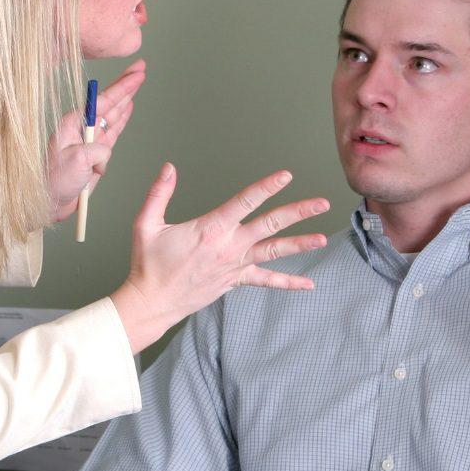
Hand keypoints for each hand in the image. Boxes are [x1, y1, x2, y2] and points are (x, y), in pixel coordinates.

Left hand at [48, 60, 146, 222]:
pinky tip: (128, 109)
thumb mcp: (77, 161)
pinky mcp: (95, 155)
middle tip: (141, 69)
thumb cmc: (53, 181)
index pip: (103, 100)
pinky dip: (123, 119)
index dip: (122, 86)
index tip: (136, 73)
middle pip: (110, 102)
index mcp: (73, 124)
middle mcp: (82, 129)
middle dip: (126, 85)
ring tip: (138, 82)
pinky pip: (113, 132)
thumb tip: (106, 152)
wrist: (48, 203)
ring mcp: (90, 141)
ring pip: (113, 114)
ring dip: (127, 99)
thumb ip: (97, 149)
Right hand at [111, 165, 329, 352]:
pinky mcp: (235, 281)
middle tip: (322, 203)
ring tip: (323, 238)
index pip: (245, 201)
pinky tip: (308, 285)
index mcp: (211, 229)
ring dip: (300, 244)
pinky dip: (288, 283)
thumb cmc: (148, 264)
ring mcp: (235, 265)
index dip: (266, 187)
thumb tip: (169, 168)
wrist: (152, 302)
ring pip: (274, 251)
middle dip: (298, 212)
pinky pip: (266, 281)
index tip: (285, 175)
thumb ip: (158, 193)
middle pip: (271, 225)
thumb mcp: (146, 224)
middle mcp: (229, 246)